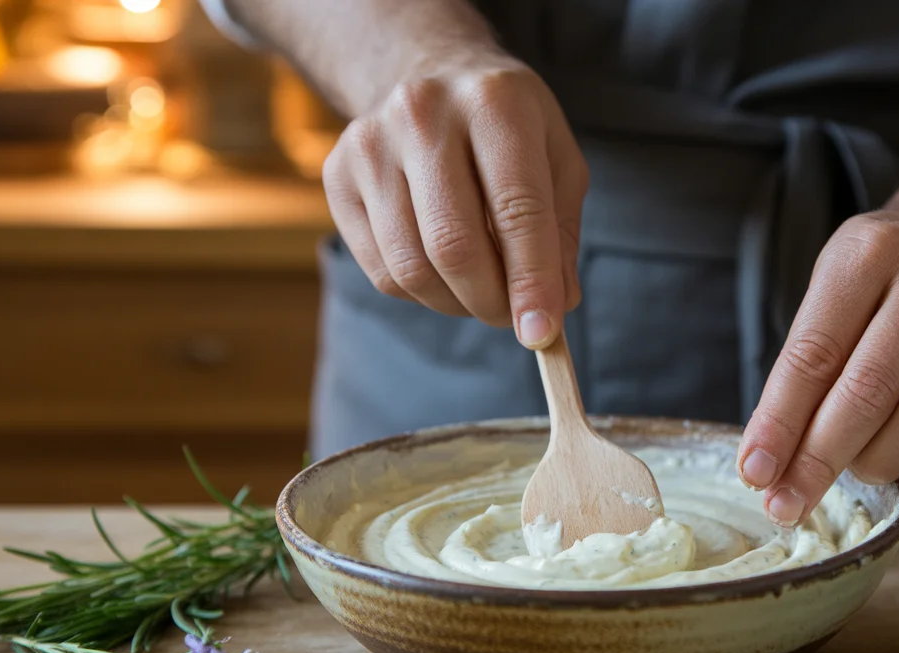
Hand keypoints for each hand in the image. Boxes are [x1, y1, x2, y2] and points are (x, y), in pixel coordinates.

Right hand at [322, 49, 587, 347]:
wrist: (425, 70)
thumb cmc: (504, 126)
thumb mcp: (556, 159)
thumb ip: (561, 234)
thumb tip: (556, 306)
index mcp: (494, 103)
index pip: (516, 210)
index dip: (531, 281)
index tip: (543, 334)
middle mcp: (424, 115)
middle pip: (454, 246)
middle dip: (490, 303)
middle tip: (511, 318)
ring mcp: (371, 145)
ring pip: (412, 268)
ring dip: (455, 304)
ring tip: (480, 292)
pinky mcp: (337, 175)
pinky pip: (381, 270)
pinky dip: (421, 292)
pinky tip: (442, 271)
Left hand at [736, 210, 898, 524]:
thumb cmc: (876, 286)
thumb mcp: (826, 300)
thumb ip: (800, 373)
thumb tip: (769, 464)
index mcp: (870, 254)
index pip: (814, 355)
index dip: (780, 423)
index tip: (755, 474)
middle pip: (869, 390)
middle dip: (820, 459)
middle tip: (787, 504)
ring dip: (875, 460)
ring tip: (852, 465)